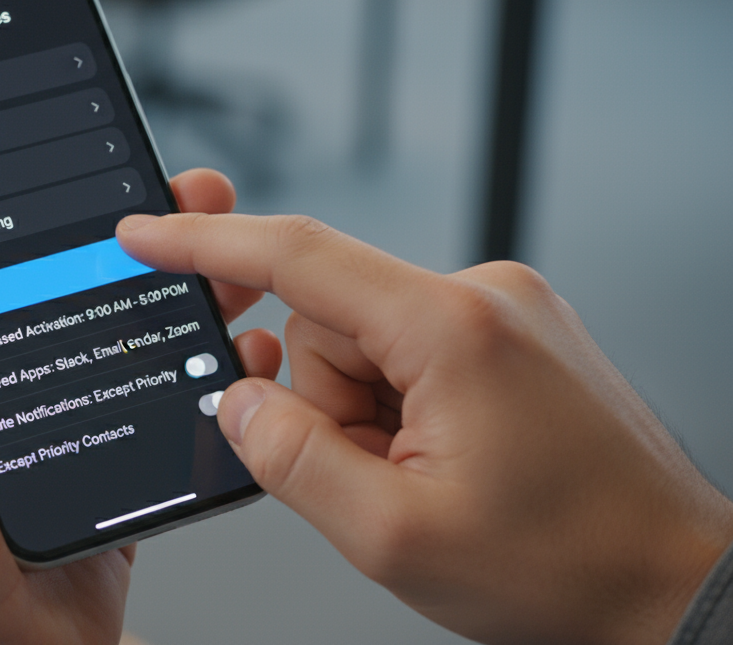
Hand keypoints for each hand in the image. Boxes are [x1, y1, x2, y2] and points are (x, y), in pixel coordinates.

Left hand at [0, 169, 279, 644]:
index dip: (46, 207)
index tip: (92, 162)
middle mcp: (0, 388)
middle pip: (78, 289)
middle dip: (139, 239)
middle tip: (189, 198)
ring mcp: (62, 431)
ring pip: (132, 341)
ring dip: (184, 294)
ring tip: (230, 257)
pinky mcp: (112, 477)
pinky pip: (168, 417)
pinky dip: (208, 381)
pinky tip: (240, 347)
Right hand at [116, 212, 732, 644]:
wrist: (672, 583)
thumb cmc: (567, 564)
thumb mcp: (394, 536)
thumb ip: (290, 459)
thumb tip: (235, 403)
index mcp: (451, 327)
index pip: (297, 256)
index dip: (205, 244)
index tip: (145, 234)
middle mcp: (482, 296)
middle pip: (326, 323)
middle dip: (329, 405)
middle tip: (382, 477)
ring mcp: (502, 313)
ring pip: (363, 345)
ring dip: (367, 415)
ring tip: (427, 478)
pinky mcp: (509, 335)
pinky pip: (406, 352)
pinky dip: (400, 408)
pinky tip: (447, 460)